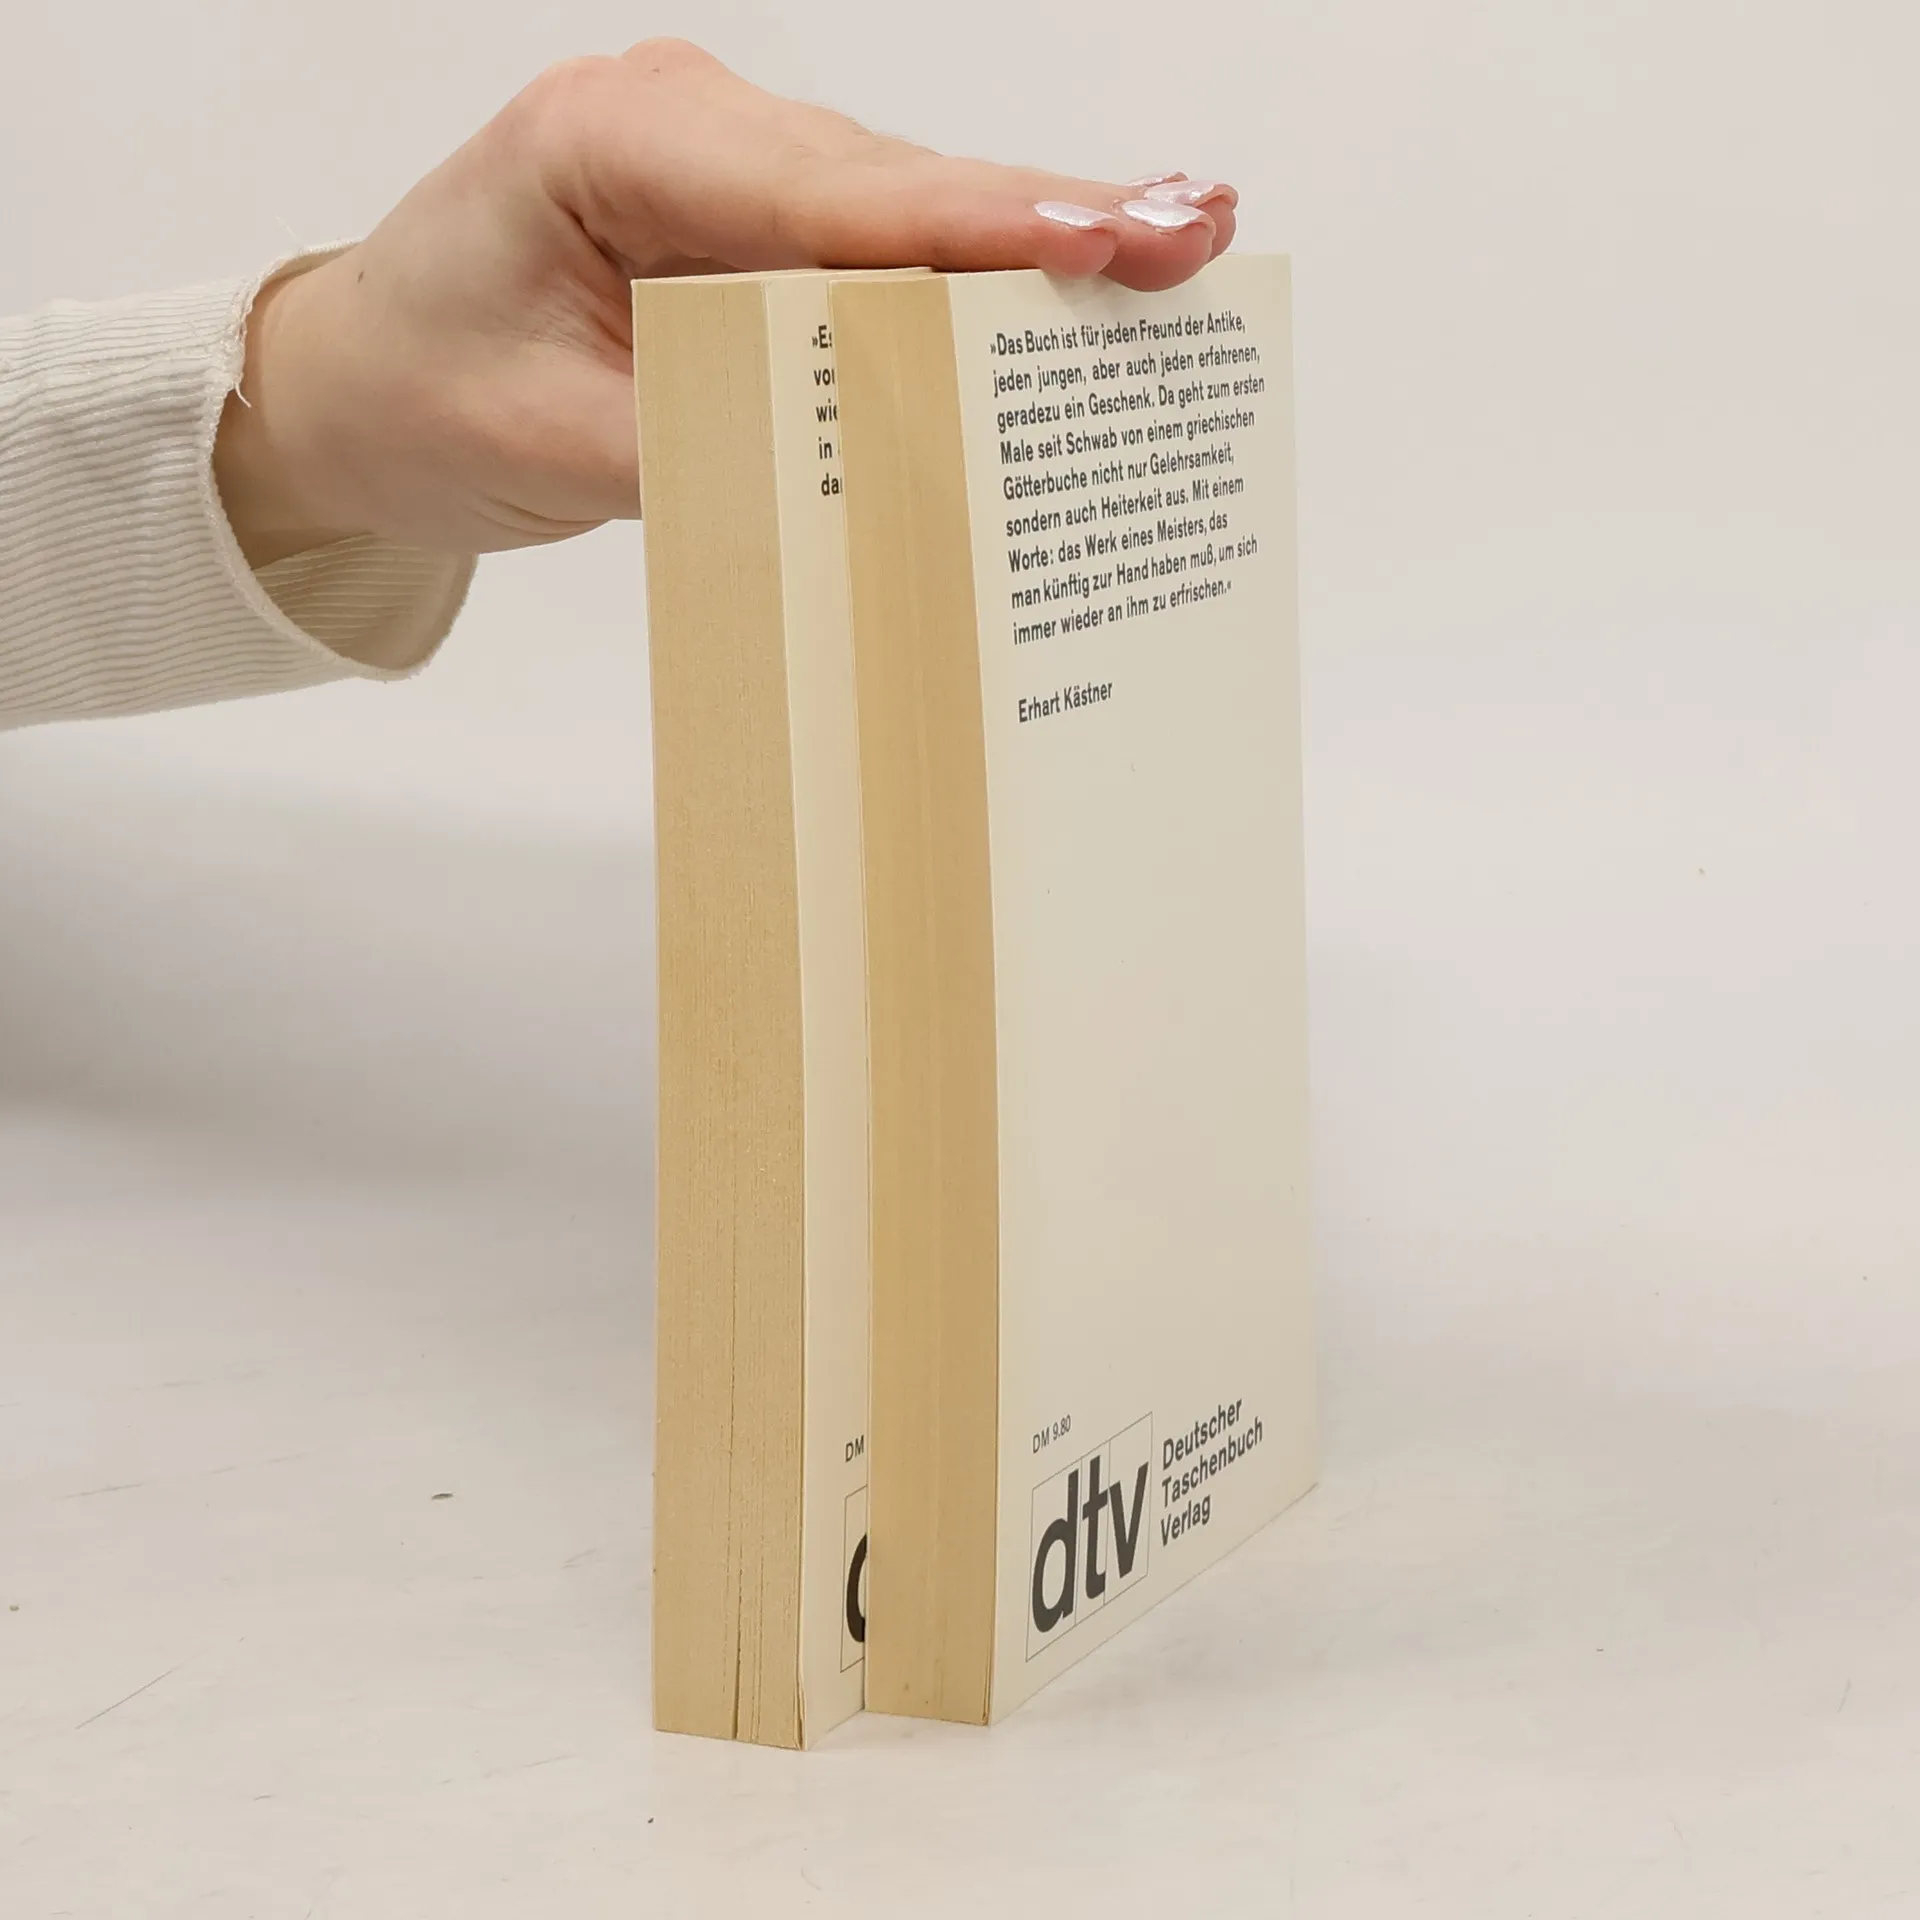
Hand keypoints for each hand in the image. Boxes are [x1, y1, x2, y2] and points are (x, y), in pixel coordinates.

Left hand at [214, 40, 1237, 563]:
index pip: (834, 195)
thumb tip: (876, 476)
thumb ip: (718, 449)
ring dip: (1028, 253)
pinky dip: (966, 286)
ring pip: (904, 213)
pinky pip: (876, 251)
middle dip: (1048, 223)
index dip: (985, 224)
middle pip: (898, 187)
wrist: (354, 385)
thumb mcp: (557, 446)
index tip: (1111, 236)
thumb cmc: (423, 396)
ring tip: (1170, 261)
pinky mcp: (750, 222)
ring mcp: (727, 167)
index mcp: (616, 143)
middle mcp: (689, 128)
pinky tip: (1068, 292)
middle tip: (1198, 239)